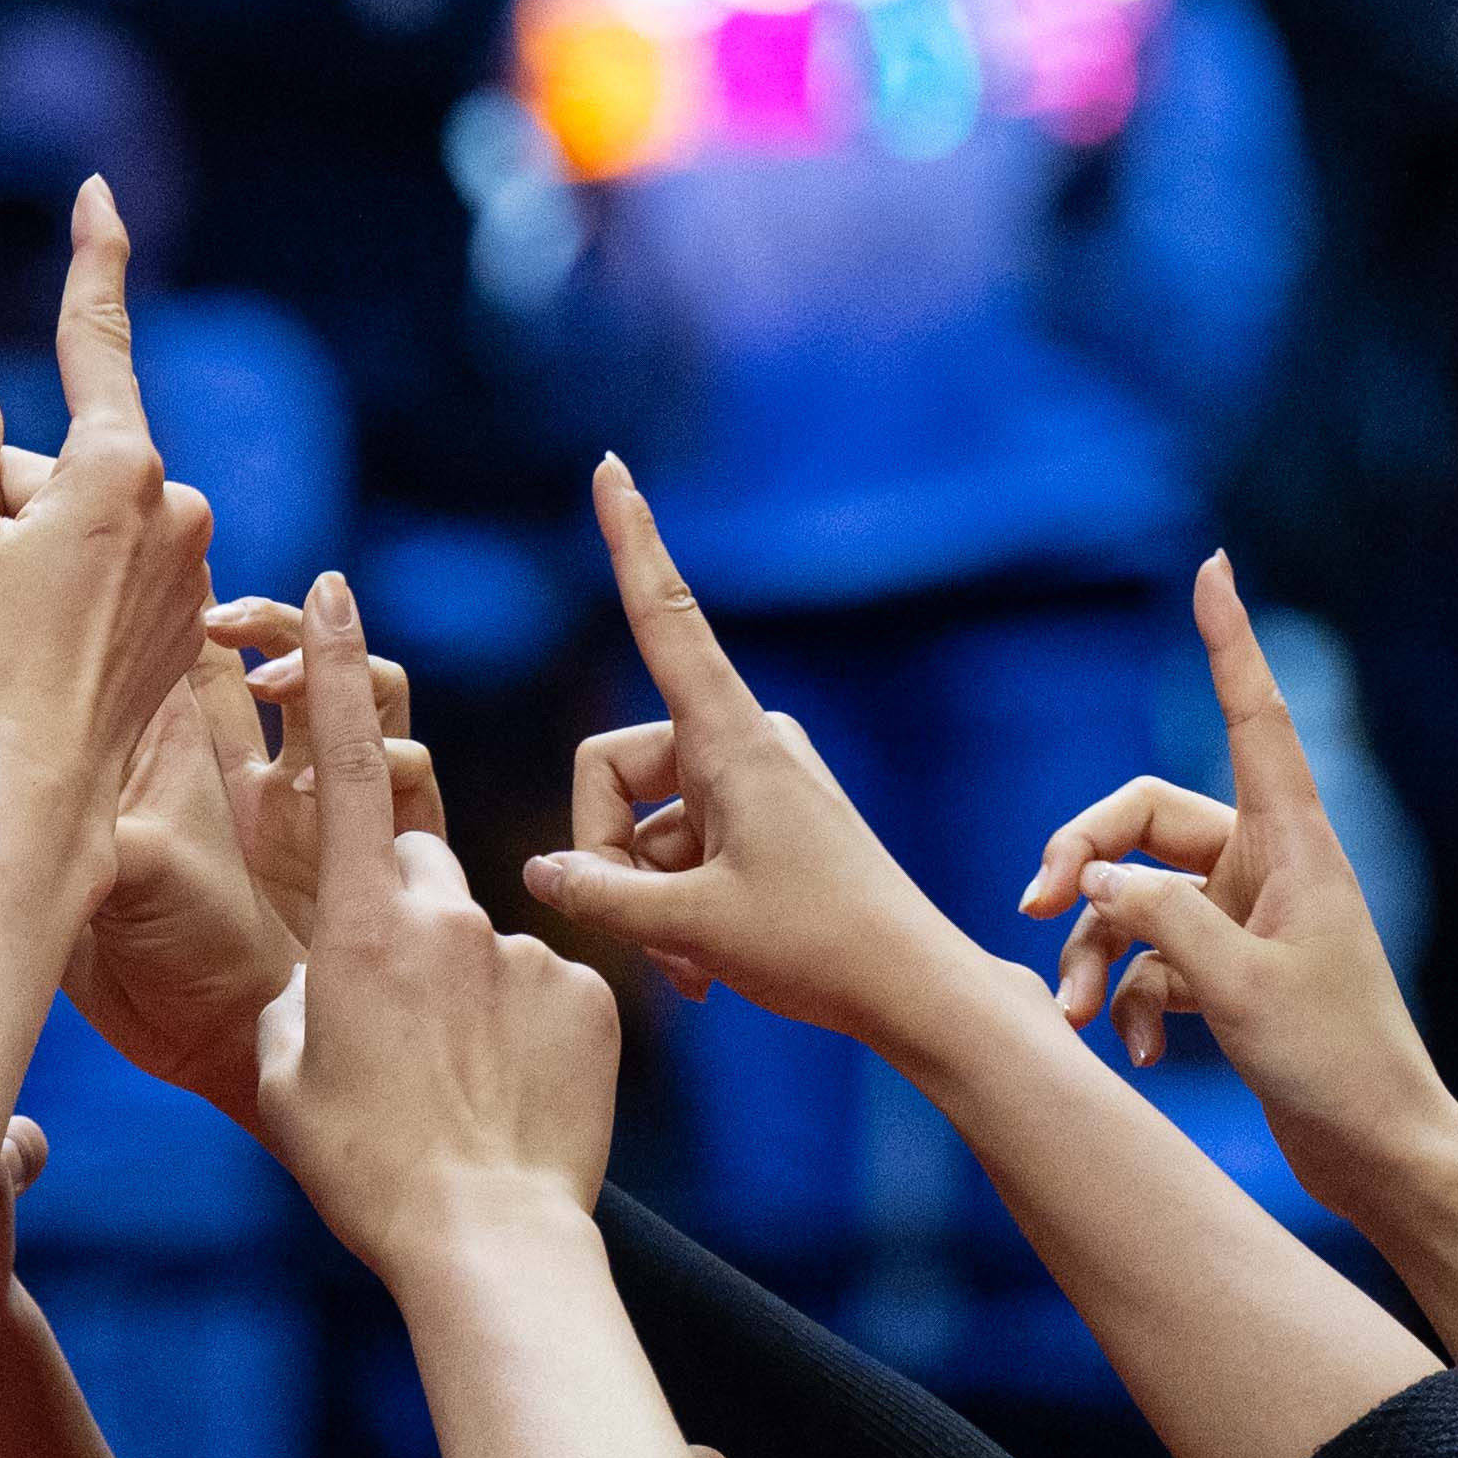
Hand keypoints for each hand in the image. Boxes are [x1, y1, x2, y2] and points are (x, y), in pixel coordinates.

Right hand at [0, 178, 215, 803]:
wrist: (41, 798)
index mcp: (121, 466)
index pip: (98, 339)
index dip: (92, 260)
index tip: (98, 194)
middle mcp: (175, 509)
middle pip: (64, 462)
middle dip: (8, 496)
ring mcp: (186, 572)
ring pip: (84, 526)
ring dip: (32, 554)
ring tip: (1, 637)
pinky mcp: (182, 627)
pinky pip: (106, 579)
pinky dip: (63, 600)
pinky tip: (34, 661)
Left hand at [73, 605, 431, 1116]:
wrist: (232, 1060)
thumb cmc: (148, 986)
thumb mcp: (81, 904)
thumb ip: (31, 849)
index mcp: (192, 766)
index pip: (194, 655)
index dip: (188, 601)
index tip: (163, 571)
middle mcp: (265, 771)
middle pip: (285, 651)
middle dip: (266, 619)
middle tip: (221, 618)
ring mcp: (328, 805)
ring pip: (361, 691)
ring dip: (335, 668)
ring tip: (276, 687)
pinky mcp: (380, 852)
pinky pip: (411, 772)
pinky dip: (392, 752)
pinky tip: (357, 762)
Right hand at [247, 567, 614, 1266]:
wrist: (489, 1241)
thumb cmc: (367, 1170)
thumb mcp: (285, 1078)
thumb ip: (300, 998)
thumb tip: (322, 975)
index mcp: (362, 925)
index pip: (347, 768)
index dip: (340, 673)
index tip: (339, 588)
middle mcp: (447, 917)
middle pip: (421, 877)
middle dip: (406, 928)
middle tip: (399, 1033)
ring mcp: (524, 953)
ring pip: (487, 947)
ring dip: (469, 999)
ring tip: (462, 1096)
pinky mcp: (590, 995)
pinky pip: (549, 992)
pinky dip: (530, 1036)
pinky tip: (518, 1102)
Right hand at [514, 456, 984, 1047]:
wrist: (916, 991)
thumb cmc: (817, 951)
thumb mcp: (689, 929)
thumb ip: (600, 894)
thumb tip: (541, 871)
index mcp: (732, 742)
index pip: (664, 618)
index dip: (631, 543)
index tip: (611, 466)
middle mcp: (743, 744)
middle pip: (616, 771)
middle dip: (610, 855)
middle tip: (644, 936)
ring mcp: (755, 783)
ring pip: (646, 824)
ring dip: (648, 899)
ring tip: (691, 966)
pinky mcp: (764, 822)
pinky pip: (683, 848)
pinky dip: (677, 906)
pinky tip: (702, 969)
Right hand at [1023, 552, 1448, 1202]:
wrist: (1379, 1155)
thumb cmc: (1335, 1065)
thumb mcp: (1239, 988)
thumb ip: (1158, 921)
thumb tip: (1091, 884)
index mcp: (1292, 845)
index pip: (1253, 717)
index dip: (1228, 642)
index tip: (1213, 568)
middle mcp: (1266, 870)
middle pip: (1144, 823)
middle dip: (1081, 863)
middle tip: (1032, 910)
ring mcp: (1245, 923)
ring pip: (1135, 902)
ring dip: (1093, 953)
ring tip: (1069, 1017)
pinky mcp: (1230, 976)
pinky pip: (1151, 963)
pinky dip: (1128, 1000)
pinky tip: (1132, 1052)